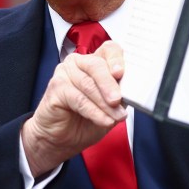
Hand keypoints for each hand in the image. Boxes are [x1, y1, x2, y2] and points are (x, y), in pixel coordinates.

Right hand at [21, 41, 126, 176]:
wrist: (63, 139)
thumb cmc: (86, 119)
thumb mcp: (110, 107)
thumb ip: (120, 95)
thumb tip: (132, 92)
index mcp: (95, 62)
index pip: (109, 50)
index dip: (116, 59)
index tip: (121, 72)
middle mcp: (79, 63)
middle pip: (96, 65)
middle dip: (110, 84)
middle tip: (118, 100)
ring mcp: (65, 73)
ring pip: (88, 84)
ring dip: (104, 103)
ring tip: (116, 117)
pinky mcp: (56, 88)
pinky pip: (78, 98)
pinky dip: (93, 111)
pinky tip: (103, 120)